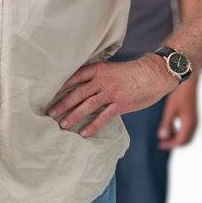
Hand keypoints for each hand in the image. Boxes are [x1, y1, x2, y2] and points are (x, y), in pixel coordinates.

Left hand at [46, 55, 175, 138]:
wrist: (154, 74)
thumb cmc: (131, 73)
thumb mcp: (110, 69)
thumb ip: (96, 77)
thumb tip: (80, 88)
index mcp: (98, 69)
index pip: (74, 77)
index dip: (60, 87)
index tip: (47, 95)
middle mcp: (102, 80)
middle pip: (77, 93)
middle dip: (62, 104)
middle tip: (49, 114)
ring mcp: (111, 92)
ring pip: (87, 105)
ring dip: (73, 116)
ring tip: (62, 125)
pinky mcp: (120, 104)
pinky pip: (103, 117)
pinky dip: (93, 125)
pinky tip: (83, 133)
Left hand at [157, 83, 197, 149]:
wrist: (189, 82)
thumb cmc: (178, 95)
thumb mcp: (170, 110)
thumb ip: (166, 124)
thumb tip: (161, 137)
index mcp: (189, 124)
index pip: (180, 141)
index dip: (169, 145)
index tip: (159, 145)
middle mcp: (194, 124)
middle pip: (185, 141)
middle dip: (173, 143)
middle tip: (161, 144)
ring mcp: (195, 120)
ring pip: (187, 136)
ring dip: (176, 138)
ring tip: (164, 136)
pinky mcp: (193, 116)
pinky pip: (187, 130)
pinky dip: (179, 132)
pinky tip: (170, 128)